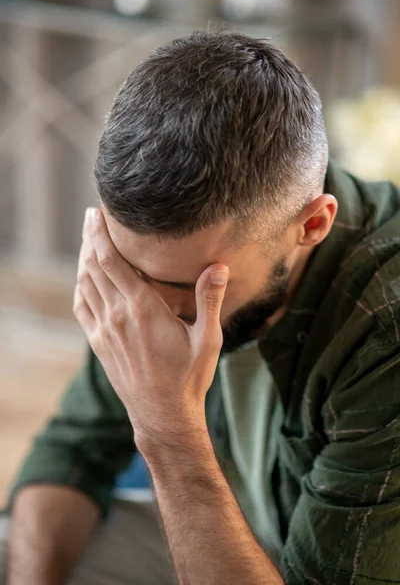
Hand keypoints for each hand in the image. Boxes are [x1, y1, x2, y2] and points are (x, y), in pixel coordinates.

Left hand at [73, 208, 228, 445]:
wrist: (163, 416)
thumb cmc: (189, 378)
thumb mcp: (207, 339)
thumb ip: (210, 300)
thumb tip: (219, 266)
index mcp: (142, 309)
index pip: (112, 261)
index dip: (101, 234)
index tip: (96, 214)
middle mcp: (117, 316)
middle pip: (94, 266)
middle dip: (90, 238)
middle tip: (91, 218)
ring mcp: (104, 331)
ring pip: (85, 284)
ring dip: (83, 259)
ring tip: (88, 241)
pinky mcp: (99, 344)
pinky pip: (82, 307)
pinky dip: (81, 286)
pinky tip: (84, 279)